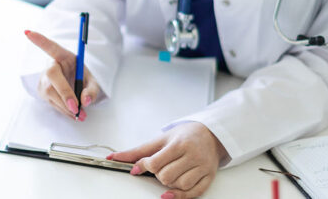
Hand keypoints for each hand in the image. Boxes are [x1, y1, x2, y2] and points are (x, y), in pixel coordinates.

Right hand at [25, 30, 101, 120]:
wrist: (75, 86)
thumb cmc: (82, 78)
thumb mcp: (92, 80)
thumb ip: (92, 89)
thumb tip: (85, 100)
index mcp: (63, 56)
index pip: (50, 46)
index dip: (39, 40)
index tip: (28, 32)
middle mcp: (50, 66)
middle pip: (52, 76)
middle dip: (64, 92)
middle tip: (76, 106)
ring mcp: (44, 80)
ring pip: (51, 93)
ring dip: (66, 106)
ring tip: (81, 114)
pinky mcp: (42, 93)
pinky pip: (52, 103)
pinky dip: (65, 110)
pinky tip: (74, 114)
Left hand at [109, 122, 224, 198]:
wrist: (211, 134)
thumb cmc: (185, 135)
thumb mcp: (161, 138)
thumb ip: (139, 150)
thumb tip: (115, 157)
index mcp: (180, 144)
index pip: (156, 163)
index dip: (145, 166)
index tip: (142, 166)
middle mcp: (193, 156)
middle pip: (166, 176)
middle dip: (158, 175)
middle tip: (161, 167)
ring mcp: (202, 167)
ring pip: (179, 185)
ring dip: (169, 183)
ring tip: (171, 172)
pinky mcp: (208, 177)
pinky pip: (193, 193)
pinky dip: (179, 196)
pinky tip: (169, 194)